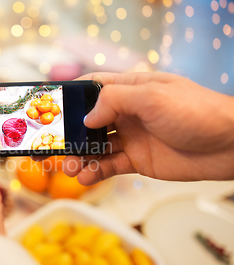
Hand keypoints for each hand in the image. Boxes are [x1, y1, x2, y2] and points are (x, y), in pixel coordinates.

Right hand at [64, 72, 233, 184]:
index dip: (71, 95)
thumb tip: (87, 118)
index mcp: (130, 88)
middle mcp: (127, 112)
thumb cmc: (196, 112)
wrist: (230, 145)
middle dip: (69, 133)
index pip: (93, 86)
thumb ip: (114, 100)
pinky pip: (109, 166)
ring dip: (79, 156)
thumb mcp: (152, 96)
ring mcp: (131, 137)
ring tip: (68, 168)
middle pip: (89, 120)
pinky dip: (95, 172)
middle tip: (51, 146)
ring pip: (95, 146)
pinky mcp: (138, 160)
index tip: (50, 106)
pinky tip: (85, 177)